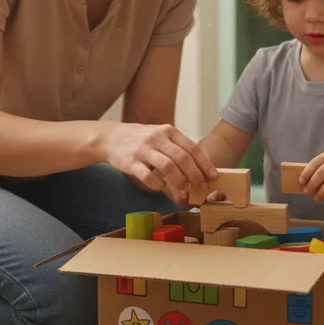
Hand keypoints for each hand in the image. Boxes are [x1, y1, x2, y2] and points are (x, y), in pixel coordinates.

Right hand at [101, 123, 217, 194]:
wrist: (110, 137)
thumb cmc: (140, 139)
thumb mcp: (160, 136)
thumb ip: (177, 148)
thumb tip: (199, 169)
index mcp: (168, 131)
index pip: (192, 148)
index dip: (205, 164)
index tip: (213, 176)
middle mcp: (157, 138)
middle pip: (183, 158)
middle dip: (195, 176)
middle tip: (202, 188)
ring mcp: (143, 150)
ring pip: (168, 167)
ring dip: (179, 182)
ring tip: (183, 193)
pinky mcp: (131, 162)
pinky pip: (148, 176)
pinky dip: (157, 185)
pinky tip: (160, 187)